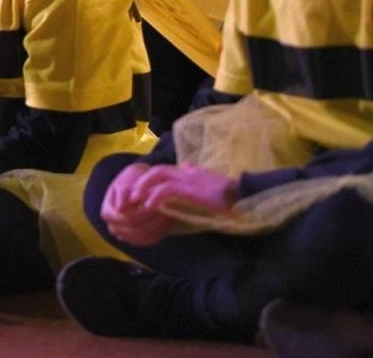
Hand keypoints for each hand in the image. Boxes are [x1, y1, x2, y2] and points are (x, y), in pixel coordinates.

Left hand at [100, 163, 237, 245]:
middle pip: (156, 170)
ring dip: (142, 187)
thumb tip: (186, 164)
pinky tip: (148, 207)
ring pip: (157, 175)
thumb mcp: (208, 182)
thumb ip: (194, 173)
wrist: (244, 196)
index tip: (136, 192)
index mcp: (188, 172)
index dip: (148, 179)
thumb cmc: (229, 194)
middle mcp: (186, 172)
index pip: (163, 170)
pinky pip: (167, 189)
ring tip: (133, 201)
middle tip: (128, 197)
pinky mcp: (190, 188)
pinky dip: (155, 197)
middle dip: (140, 182)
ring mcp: (188, 178)